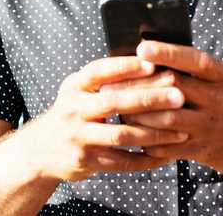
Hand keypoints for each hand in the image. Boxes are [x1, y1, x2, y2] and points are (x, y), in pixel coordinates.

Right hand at [12, 55, 187, 182]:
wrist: (40, 150)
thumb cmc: (72, 113)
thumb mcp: (78, 91)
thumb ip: (105, 80)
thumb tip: (149, 60)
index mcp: (74, 86)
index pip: (99, 71)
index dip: (125, 67)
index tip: (153, 63)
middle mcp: (73, 109)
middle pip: (113, 102)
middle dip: (149, 99)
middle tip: (178, 96)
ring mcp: (78, 137)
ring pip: (122, 135)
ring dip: (155, 133)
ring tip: (181, 130)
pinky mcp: (86, 162)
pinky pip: (123, 162)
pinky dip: (148, 159)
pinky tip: (167, 155)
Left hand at [110, 41, 222, 179]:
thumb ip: (197, 70)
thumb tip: (152, 54)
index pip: (196, 61)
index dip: (169, 53)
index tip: (142, 48)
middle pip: (175, 89)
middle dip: (140, 86)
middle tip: (112, 85)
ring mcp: (214, 127)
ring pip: (168, 119)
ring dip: (139, 115)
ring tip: (119, 110)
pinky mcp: (205, 151)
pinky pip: (170, 146)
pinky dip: (149, 140)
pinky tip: (134, 133)